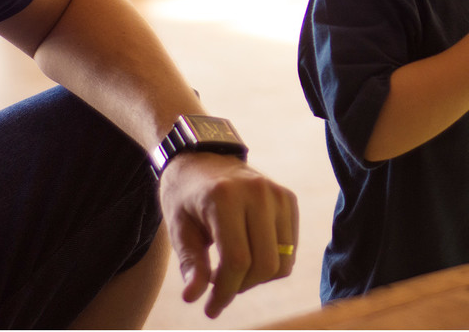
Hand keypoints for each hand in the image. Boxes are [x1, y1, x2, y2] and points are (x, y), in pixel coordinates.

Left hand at [158, 152, 298, 318]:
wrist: (203, 158)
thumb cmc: (186, 196)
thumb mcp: (178, 229)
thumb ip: (191, 263)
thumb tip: (194, 297)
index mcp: (225, 198)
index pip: (237, 260)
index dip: (225, 292)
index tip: (210, 308)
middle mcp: (258, 193)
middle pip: (265, 264)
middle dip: (241, 288)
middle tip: (220, 289)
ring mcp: (278, 194)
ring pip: (283, 260)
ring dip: (258, 279)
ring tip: (233, 272)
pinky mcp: (288, 199)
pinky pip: (290, 248)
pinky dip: (272, 263)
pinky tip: (249, 257)